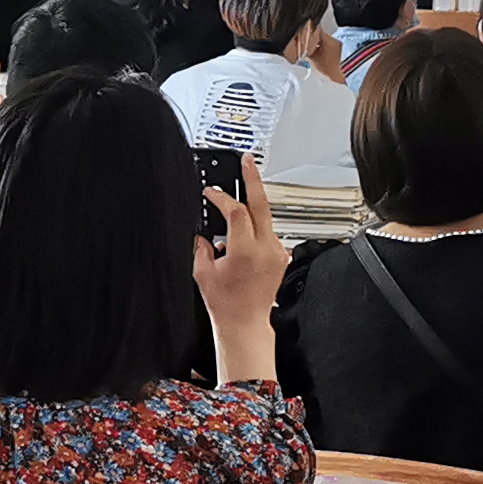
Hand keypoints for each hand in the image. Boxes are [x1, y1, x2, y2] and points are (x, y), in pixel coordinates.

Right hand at [193, 155, 286, 376]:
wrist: (245, 322)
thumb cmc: (226, 304)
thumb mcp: (203, 272)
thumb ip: (201, 246)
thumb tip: (203, 234)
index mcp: (245, 251)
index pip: (237, 212)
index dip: (222, 198)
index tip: (210, 193)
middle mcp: (266, 249)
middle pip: (262, 204)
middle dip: (253, 179)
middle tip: (247, 161)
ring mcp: (277, 253)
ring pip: (265, 219)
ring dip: (250, 209)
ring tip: (237, 202)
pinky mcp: (281, 258)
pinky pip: (268, 234)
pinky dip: (255, 229)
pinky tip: (242, 236)